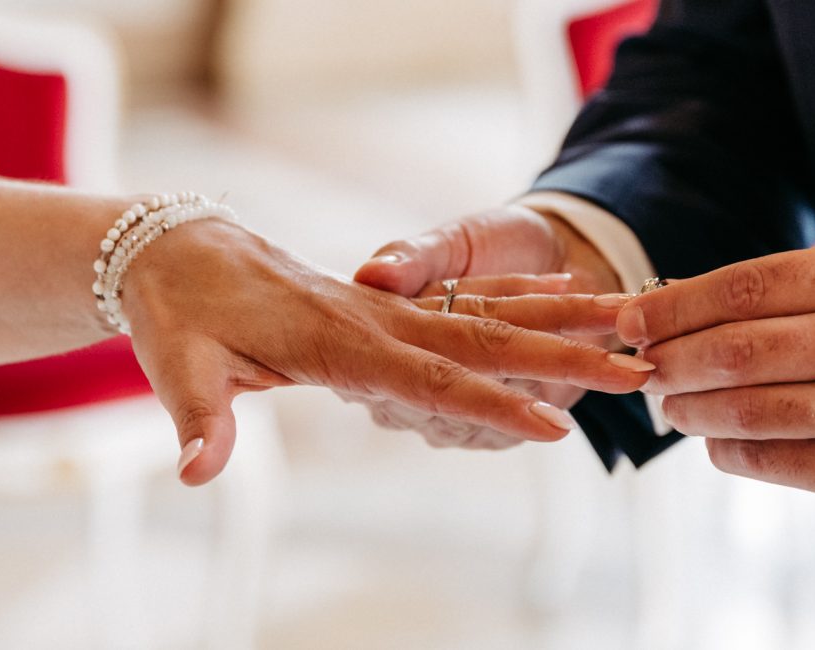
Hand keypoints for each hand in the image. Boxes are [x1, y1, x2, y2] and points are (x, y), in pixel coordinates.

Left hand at [122, 219, 653, 484]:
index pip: (426, 375)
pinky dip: (520, 310)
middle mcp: (372, 319)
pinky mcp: (384, 305)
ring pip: (486, 316)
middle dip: (562, 357)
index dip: (490, 402)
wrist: (180, 248)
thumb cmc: (180, 313)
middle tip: (635, 372)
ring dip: (558, 326)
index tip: (552, 425)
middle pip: (482, 339)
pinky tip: (563, 313)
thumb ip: (201, 420)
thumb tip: (198, 473)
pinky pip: (464, 306)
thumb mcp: (180, 367)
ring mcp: (384, 308)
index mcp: (333, 340)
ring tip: (630, 330)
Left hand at [618, 240, 814, 516]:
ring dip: (688, 408)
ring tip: (672, 405)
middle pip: (731, 350)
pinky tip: (717, 438)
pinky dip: (724, 448)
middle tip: (643, 368)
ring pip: (741, 408)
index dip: (671, 307)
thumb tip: (661, 303)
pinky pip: (765, 458)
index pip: (740, 288)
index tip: (630, 320)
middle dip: (668, 361)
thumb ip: (777, 294)